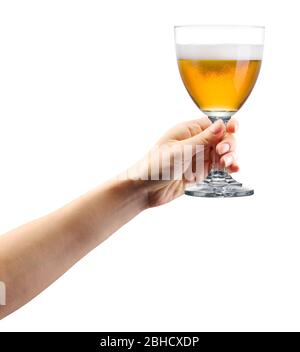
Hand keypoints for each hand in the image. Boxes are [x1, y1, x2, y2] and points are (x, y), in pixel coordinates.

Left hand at [122, 117, 238, 206]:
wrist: (144, 190)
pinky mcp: (200, 171)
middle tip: (222, 153)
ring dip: (230, 156)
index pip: (213, 123)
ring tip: (228, 164)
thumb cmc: (155, 166)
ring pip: (222, 152)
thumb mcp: (181, 150)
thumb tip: (221, 123)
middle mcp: (195, 142)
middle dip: (228, 143)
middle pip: (222, 138)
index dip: (226, 125)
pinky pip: (218, 166)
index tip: (234, 130)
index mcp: (188, 130)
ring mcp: (198, 157)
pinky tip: (234, 169)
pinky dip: (228, 167)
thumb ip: (203, 139)